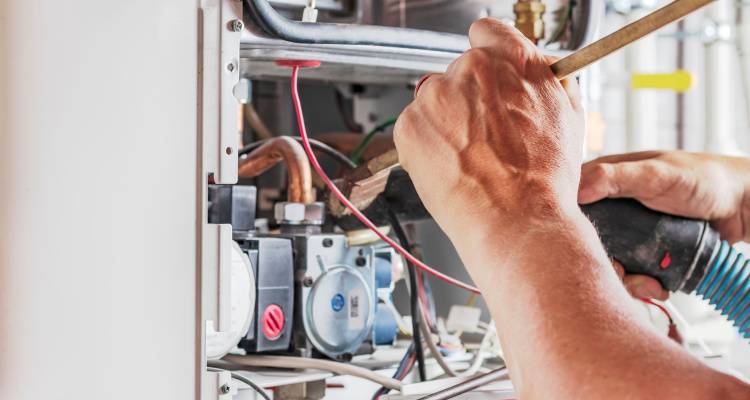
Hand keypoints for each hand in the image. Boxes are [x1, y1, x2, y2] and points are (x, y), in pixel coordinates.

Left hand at [394, 18, 584, 244]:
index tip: (486, 75)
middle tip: (483, 136)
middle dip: (467, 99)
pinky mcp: (409, 125)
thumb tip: (536, 70)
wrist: (514, 220)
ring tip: (468, 158)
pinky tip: (450, 166)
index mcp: (512, 59)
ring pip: (434, 100)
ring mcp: (436, 96)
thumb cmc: (542, 179)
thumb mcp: (566, 116)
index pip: (487, 31)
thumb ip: (546, 81)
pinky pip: (414, 127)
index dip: (487, 54)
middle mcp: (471, 69)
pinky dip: (424, 144)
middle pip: (459, 72)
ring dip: (445, 122)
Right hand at [580, 151, 749, 297]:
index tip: (585, 246)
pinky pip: (629, 273)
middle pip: (587, 240)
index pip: (571, 204)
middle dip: (603, 262)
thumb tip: (577, 189)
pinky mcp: (643, 251)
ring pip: (607, 261)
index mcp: (605, 180)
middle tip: (622, 271)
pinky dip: (641, 284)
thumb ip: (615, 178)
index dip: (572, 228)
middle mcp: (611, 206)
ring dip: (624, 279)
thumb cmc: (704, 179)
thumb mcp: (656, 173)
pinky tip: (656, 284)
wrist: (742, 207)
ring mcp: (628, 231)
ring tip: (648, 283)